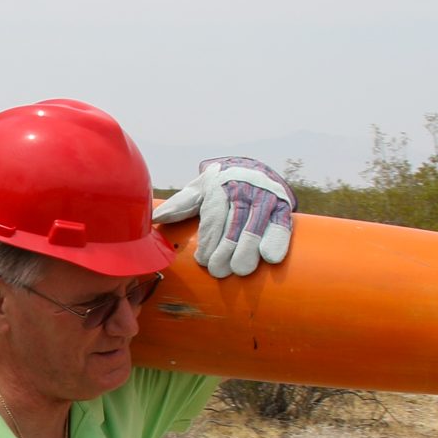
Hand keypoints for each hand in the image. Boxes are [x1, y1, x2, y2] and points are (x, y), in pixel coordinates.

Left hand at [151, 156, 292, 279]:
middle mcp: (243, 188)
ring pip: (256, 225)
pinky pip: (281, 223)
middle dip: (226, 250)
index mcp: (219, 185)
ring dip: (248, 250)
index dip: (209, 240)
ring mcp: (265, 196)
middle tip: (219, 271)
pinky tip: (270, 257)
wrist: (252, 165)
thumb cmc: (219, 184)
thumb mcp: (199, 189)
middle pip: (234, 223)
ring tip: (240, 270)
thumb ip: (180, 204)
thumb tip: (155, 218)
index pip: (214, 214)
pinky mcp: (282, 205)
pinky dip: (277, 240)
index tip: (203, 261)